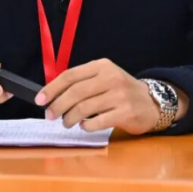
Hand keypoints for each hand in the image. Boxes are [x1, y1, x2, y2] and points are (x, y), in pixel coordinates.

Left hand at [34, 58, 161, 133]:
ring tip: (66, 122)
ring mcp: (119, 95)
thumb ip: (82, 82)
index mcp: (101, 66)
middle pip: (75, 92)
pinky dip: (86, 126)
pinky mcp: (126, 112)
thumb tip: (52, 94)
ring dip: (69, 118)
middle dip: (57, 105)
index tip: (40, 100)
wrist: (152, 102)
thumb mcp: (104, 77)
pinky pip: (97, 122)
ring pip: (84, 108)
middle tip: (50, 115)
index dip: (52, 88)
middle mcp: (111, 78)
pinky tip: (84, 126)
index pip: (70, 75)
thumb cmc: (121, 91)